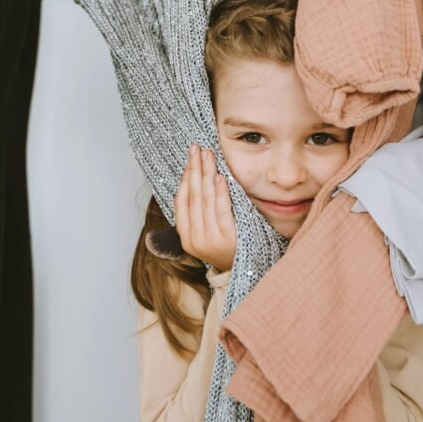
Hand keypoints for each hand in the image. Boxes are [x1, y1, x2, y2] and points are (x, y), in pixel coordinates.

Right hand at [174, 145, 236, 271]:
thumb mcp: (206, 235)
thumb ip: (198, 214)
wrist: (241, 272)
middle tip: (197, 149)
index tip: (189, 159)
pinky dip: (220, 192)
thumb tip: (194, 181)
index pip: (181, 201)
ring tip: (207, 156)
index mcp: (185, 236)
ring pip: (205, 200)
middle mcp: (194, 238)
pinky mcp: (228, 239)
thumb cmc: (225, 249)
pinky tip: (219, 177)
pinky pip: (222, 210)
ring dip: (205, 174)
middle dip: (194, 169)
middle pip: (193, 196)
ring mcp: (210, 239)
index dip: (184, 177)